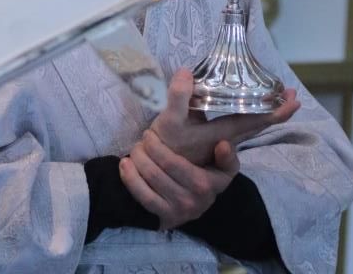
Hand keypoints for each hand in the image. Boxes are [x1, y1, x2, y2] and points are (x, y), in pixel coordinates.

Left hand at [119, 128, 238, 228]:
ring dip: (138, 160)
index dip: (157, 147)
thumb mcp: (225, 168)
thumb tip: (223, 145)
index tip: (148, 133)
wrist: (199, 205)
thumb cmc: (209, 176)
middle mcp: (193, 199)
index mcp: (207, 183)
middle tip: (143, 137)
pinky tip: (125, 165)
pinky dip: (131, 180)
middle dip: (146, 148)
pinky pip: (144, 197)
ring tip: (135, 148)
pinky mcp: (165, 219)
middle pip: (160, 168)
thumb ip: (227, 157)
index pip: (174, 163)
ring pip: (150, 180)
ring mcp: (178, 210)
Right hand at [151, 68, 299, 166]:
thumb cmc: (164, 148)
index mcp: (220, 134)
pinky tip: (244, 105)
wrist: (153, 174)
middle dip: (276, 111)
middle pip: (257, 125)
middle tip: (292, 95)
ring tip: (273, 97)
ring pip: (247, 128)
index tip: (293, 100)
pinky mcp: (212, 144)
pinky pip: (237, 129)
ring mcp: (219, 144)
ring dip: (262, 113)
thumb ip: (178, 96)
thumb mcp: (168, 122)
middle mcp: (225, 141)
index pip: (255, 121)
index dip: (275, 112)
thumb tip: (185, 71)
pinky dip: (247, 117)